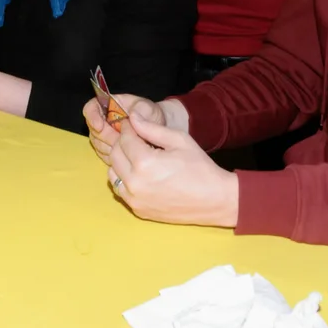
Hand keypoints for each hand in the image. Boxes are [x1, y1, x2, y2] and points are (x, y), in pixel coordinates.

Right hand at [84, 93, 164, 163]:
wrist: (157, 129)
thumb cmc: (151, 115)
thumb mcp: (149, 108)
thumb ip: (141, 109)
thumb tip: (131, 116)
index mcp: (109, 105)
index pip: (91, 108)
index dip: (92, 116)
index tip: (99, 126)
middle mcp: (103, 120)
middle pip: (93, 130)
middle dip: (105, 136)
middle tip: (120, 139)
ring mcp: (104, 136)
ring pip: (97, 144)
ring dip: (110, 147)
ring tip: (128, 146)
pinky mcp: (108, 150)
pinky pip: (104, 156)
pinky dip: (114, 157)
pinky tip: (127, 155)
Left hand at [108, 115, 238, 227]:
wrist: (214, 200)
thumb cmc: (199, 167)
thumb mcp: (178, 140)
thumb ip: (151, 128)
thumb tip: (132, 116)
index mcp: (144, 163)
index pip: (124, 139)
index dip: (127, 128)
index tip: (133, 124)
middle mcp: (134, 183)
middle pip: (114, 155)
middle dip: (122, 143)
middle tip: (136, 139)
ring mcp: (135, 199)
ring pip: (113, 174)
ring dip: (121, 162)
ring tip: (138, 157)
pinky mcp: (138, 210)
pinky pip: (121, 190)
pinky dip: (125, 180)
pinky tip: (141, 174)